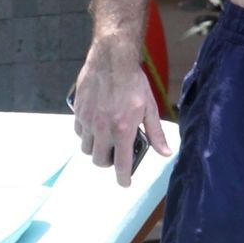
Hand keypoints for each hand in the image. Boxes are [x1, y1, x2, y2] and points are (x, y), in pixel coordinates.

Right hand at [70, 46, 170, 189]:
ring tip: (106, 140)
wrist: (111, 59)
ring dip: (97, 149)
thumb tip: (165, 152)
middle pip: (100, 160)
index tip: (125, 183)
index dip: (123, 178)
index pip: (121, 164)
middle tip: (116, 155)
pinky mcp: (78, 112)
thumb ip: (156, 132)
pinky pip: (79, 133)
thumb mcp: (150, 108)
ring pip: (87, 149)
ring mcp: (88, 120)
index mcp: (124, 129)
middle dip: (108, 162)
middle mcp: (103, 128)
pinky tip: (95, 126)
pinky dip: (86, 135)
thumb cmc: (133, 82)